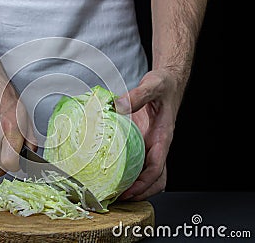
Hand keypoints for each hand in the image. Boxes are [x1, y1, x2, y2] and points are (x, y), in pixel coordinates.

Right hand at [0, 63, 36, 175]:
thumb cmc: (1, 94)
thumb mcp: (23, 114)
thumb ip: (29, 138)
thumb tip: (30, 152)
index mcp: (8, 130)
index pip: (11, 164)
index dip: (17, 165)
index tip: (20, 160)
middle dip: (6, 166)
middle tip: (12, 155)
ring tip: (2, 148)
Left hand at [116, 69, 182, 200]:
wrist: (166, 82)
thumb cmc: (163, 85)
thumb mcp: (152, 85)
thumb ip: (136, 96)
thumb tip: (117, 105)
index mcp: (162, 137)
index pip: (157, 167)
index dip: (144, 183)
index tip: (129, 192)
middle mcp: (158, 145)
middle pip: (156, 179)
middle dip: (141, 192)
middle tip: (119, 198)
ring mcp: (150, 146)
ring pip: (148, 175)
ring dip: (136, 187)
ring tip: (115, 192)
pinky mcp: (142, 142)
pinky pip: (138, 163)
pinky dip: (129, 173)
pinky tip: (113, 173)